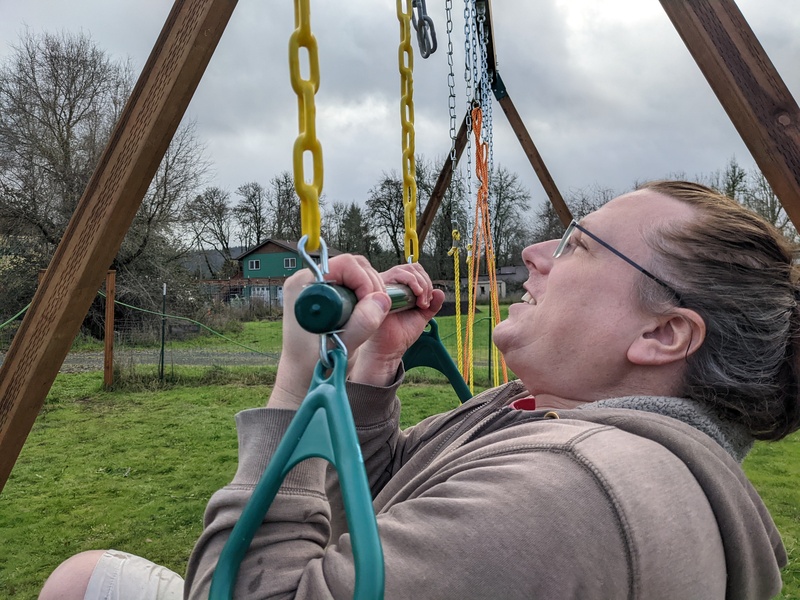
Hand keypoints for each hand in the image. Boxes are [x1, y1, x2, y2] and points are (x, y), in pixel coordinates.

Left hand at [270, 254, 396, 408]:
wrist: (301, 374)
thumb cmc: (314, 364)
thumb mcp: (342, 345)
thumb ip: (362, 323)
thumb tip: (382, 299)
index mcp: (304, 285)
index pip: (345, 265)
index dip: (365, 281)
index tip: (372, 305)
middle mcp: (307, 280)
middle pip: (352, 265)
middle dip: (371, 285)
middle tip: (376, 310)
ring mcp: (315, 285)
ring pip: (355, 272)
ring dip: (370, 289)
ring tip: (372, 313)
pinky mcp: (325, 293)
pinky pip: (352, 283)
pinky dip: (365, 294)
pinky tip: (366, 312)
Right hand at [347, 262, 443, 385]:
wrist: (391, 348)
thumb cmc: (403, 332)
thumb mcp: (423, 315)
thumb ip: (432, 304)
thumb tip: (440, 291)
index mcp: (400, 289)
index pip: (415, 271)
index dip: (426, 281)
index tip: (428, 301)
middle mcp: (391, 285)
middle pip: (410, 267)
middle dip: (425, 282)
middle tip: (425, 302)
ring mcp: (383, 287)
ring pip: (403, 270)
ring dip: (419, 283)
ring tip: (421, 302)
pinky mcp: (379, 290)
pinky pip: (394, 276)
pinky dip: (410, 282)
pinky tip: (416, 298)